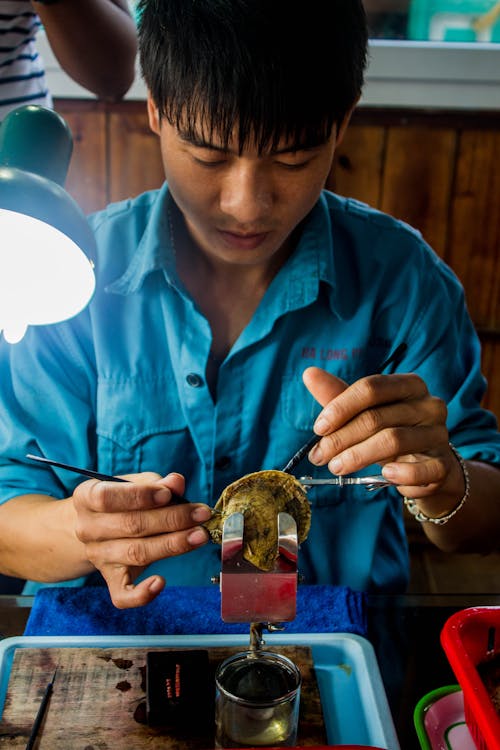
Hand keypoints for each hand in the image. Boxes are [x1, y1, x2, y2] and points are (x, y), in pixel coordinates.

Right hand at [73, 471, 210, 607]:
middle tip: (200, 514)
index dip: (140, 496)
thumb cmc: (122, 500)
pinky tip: (161, 582)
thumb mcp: (134, 484)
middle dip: (171, 519)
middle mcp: (87, 529)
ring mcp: (98, 557)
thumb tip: (176, 482)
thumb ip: (155, 483)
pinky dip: (142, 594)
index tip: (168, 494)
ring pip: (136, 554)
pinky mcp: (111, 580)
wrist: (99, 529)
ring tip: (199, 536)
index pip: (108, 497)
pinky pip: (123, 595)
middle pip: (131, 526)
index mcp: (87, 498)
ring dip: (172, 545)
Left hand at [302, 367, 457, 500]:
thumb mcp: (364, 412)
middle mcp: (428, 404)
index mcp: (409, 384)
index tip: (318, 428)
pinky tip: (385, 475)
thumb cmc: (390, 431)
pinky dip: (401, 473)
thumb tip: (309, 373)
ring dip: (358, 456)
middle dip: (341, 438)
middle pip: (377, 417)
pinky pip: (423, 469)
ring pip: (393, 441)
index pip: (372, 387)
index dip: (341, 407)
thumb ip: (338, 395)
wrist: (426, 466)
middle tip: (319, 455)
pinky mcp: (444, 463)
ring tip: (337, 467)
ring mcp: (439, 434)